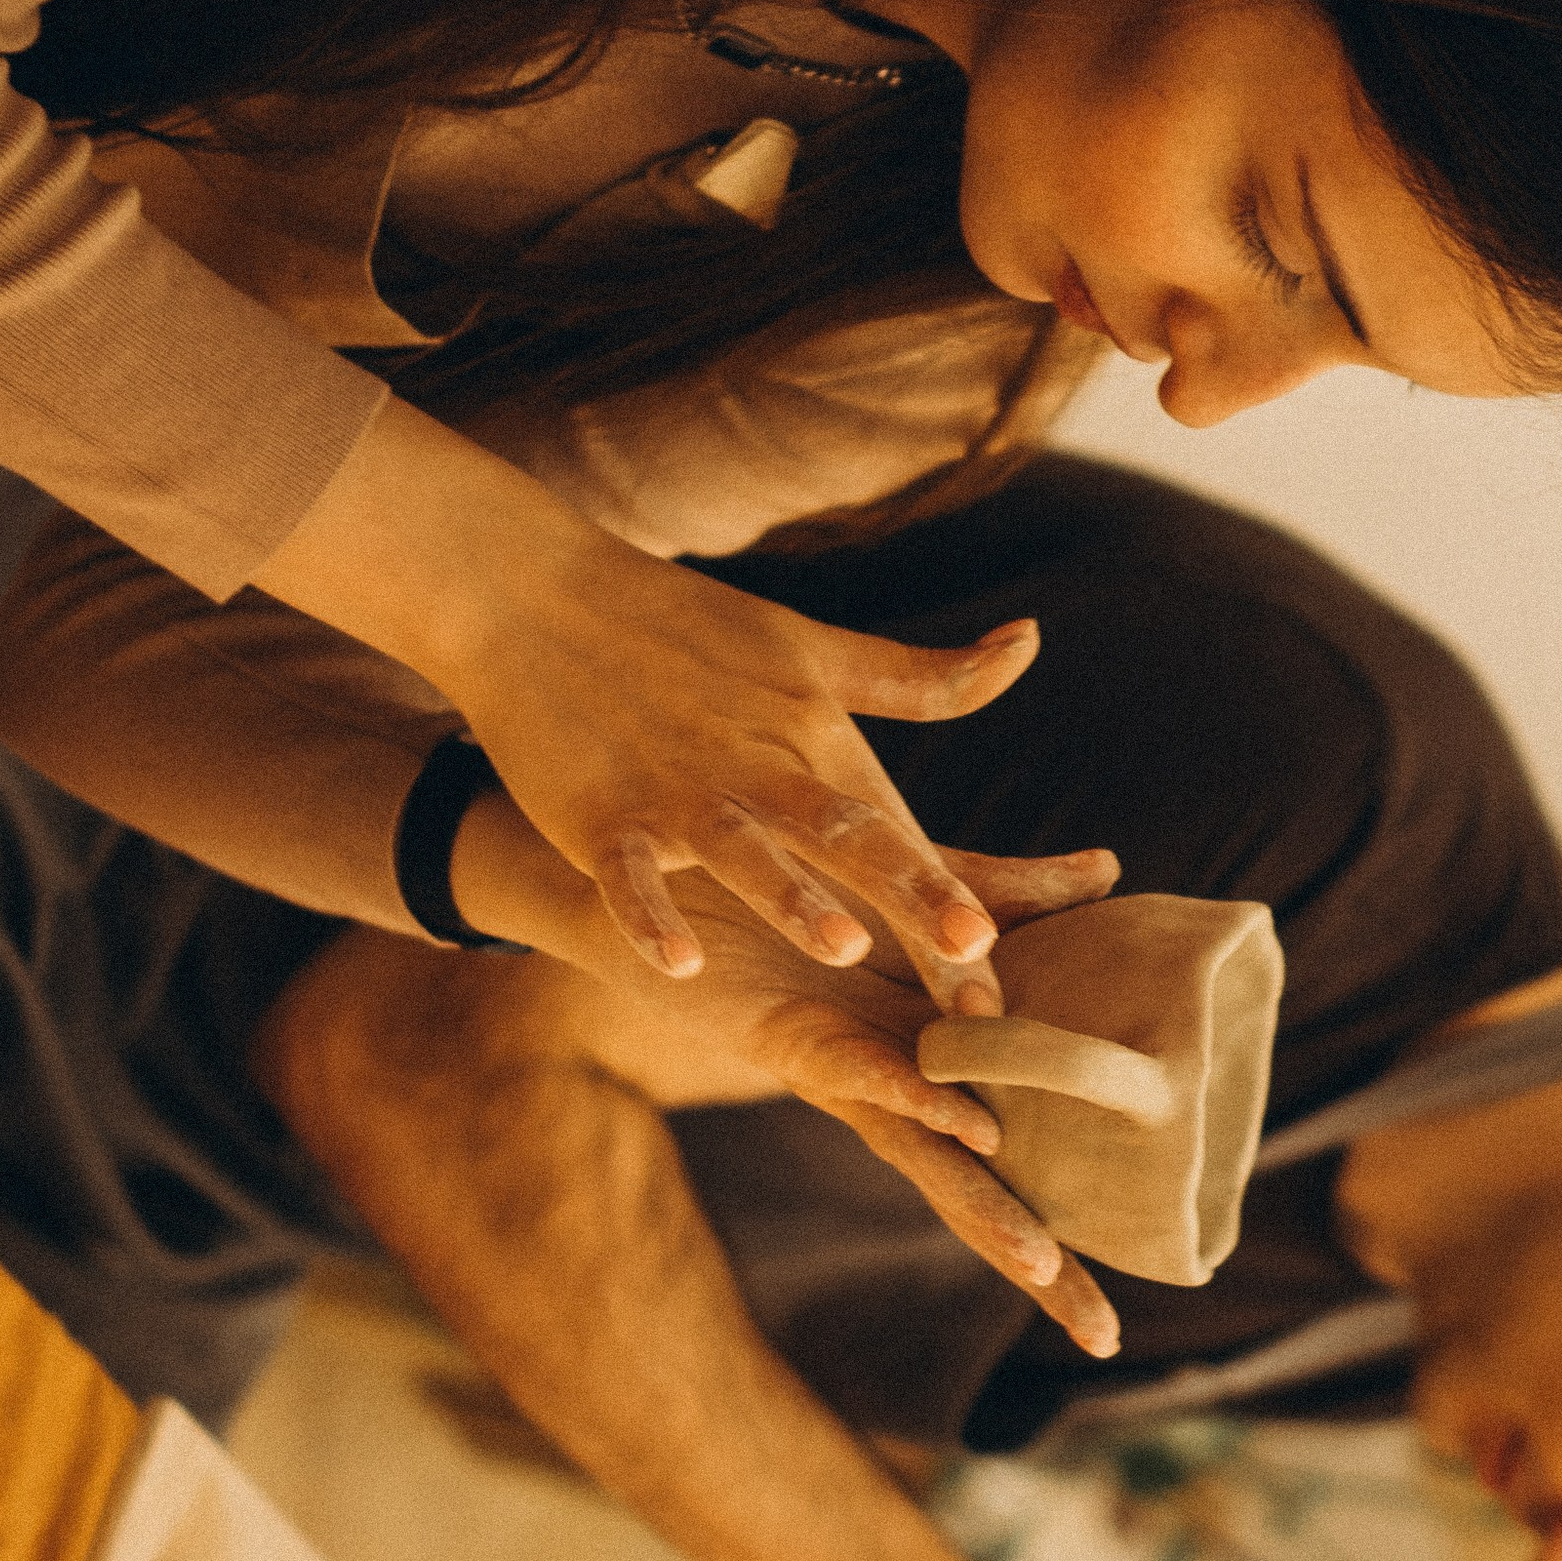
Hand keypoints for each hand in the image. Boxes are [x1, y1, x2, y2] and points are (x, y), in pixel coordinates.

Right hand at [453, 528, 1045, 999]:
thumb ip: (923, 676)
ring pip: (745, 851)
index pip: (897, 831)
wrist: (532, 591)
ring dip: (792, 898)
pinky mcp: (599, 813)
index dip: (950, 898)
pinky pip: (628, 874)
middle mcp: (758, 768)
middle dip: (911, 903)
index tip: (1003, 968)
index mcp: (816, 738)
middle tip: (972, 966)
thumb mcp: (814, 649)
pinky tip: (678, 963)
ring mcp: (676, 792)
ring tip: (844, 950)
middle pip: (847, 843)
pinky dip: (649, 913)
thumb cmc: (683, 627)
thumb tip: (1029, 642)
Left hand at [543, 838, 1126, 1356]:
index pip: (1014, 1161)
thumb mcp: (924, 888)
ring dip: (983, 1207)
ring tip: (1041, 1261)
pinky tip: (971, 1124)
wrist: (660, 864)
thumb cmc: (789, 888)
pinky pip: (864, 1071)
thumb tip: (1110, 872)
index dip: (1068, 1226)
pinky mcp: (786, 1035)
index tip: (1120, 1305)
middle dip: (1038, 1265)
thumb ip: (1018, 891)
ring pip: (924, 1157)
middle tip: (1102, 1334)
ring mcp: (841, 1072)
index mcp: (929, 1067)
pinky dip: (919, 1099)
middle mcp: (890, 1090)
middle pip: (975, 1192)